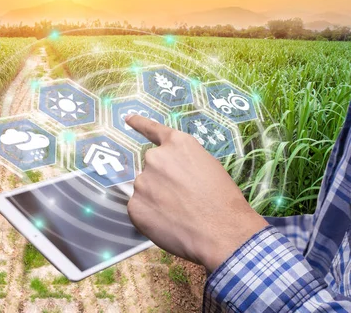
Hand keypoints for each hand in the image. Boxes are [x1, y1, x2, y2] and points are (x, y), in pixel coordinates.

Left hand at [125, 114, 267, 271]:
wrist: (222, 233)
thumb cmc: (223, 201)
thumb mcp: (209, 167)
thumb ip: (184, 162)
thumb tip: (172, 171)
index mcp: (177, 144)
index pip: (153, 129)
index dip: (139, 123)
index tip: (127, 118)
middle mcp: (155, 158)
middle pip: (152, 167)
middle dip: (162, 180)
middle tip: (182, 198)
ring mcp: (142, 182)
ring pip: (146, 189)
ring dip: (157, 199)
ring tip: (180, 215)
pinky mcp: (134, 206)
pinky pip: (140, 209)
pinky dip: (151, 217)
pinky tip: (169, 224)